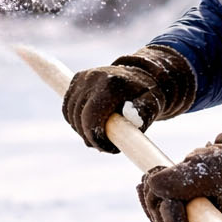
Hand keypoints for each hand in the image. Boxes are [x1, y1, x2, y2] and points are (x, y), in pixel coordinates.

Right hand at [62, 45, 195, 152]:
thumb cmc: (147, 93)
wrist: (140, 73)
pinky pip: (68, 108)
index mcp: (111, 84)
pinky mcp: (76, 79)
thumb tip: (133, 120)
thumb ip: (144, 113)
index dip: (95, 138)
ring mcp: (82, 78)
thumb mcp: (152, 103)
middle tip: (106, 145)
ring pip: (71, 115)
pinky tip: (91, 125)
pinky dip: (75, 120)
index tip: (109, 148)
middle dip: (90, 137)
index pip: (91, 118)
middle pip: (79, 118)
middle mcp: (93, 78)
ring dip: (82, 130)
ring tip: (101, 135)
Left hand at [138, 115, 221, 221]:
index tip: (168, 197)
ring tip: (153, 171)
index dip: (170, 215)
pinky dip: (148, 191)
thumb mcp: (210, 171)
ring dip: (150, 192)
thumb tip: (153, 184)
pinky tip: (146, 179)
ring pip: (155, 212)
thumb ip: (184, 178)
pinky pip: (155, 206)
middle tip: (155, 173)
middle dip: (154, 197)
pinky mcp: (176, 212)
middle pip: (162, 220)